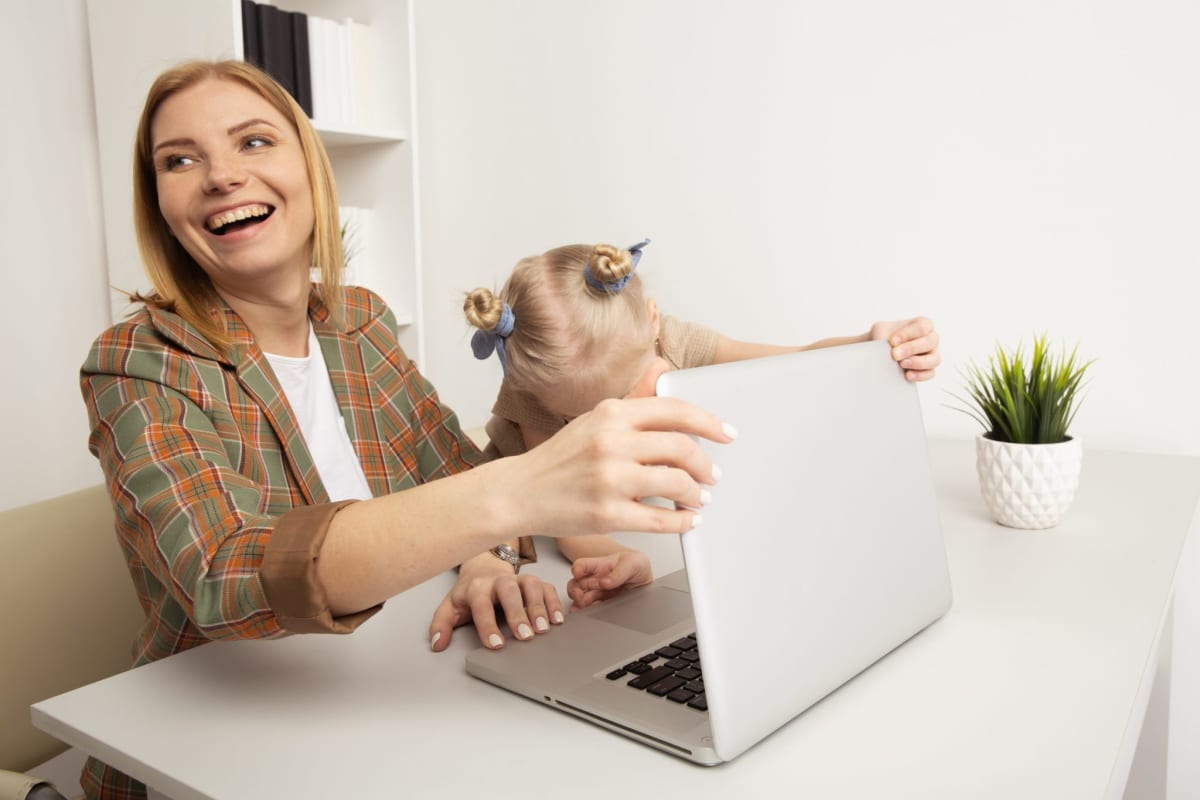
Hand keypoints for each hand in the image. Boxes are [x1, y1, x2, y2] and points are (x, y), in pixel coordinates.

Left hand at [428, 552, 563, 651]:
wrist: (484, 569)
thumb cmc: (469, 594)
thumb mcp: (450, 607)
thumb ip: (441, 626)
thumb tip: (438, 644)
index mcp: (476, 588)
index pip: (481, 605)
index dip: (488, 625)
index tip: (496, 644)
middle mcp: (499, 581)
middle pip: (509, 591)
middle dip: (518, 613)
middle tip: (525, 636)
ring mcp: (518, 579)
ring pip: (531, 586)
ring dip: (539, 607)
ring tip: (544, 629)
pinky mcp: (534, 581)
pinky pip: (547, 587)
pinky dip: (554, 602)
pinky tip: (557, 620)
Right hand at [514, 396, 734, 537]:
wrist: (518, 492)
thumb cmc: (559, 459)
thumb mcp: (594, 422)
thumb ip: (633, 417)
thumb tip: (683, 423)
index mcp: (612, 413)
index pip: (675, 411)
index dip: (709, 423)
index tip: (726, 433)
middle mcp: (611, 441)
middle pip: (682, 447)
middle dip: (705, 464)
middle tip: (713, 474)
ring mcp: (609, 479)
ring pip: (676, 482)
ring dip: (696, 493)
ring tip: (699, 499)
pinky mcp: (607, 514)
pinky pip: (660, 519)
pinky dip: (682, 521)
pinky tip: (687, 521)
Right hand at [567, 550, 653, 610]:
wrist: (645, 579)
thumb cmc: (635, 565)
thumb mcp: (632, 563)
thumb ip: (619, 572)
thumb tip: (605, 582)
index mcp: (600, 565)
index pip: (583, 564)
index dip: (577, 568)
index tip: (577, 573)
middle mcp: (595, 579)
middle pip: (576, 584)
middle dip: (574, 591)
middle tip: (580, 596)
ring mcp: (598, 592)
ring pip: (580, 599)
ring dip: (579, 604)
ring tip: (583, 608)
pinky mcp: (603, 604)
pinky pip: (591, 609)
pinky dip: (587, 613)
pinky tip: (588, 615)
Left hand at [869, 317, 940, 381]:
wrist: (879, 351)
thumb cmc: (885, 336)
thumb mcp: (880, 330)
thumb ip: (883, 335)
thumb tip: (887, 349)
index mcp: (923, 324)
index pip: (922, 327)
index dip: (907, 334)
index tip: (892, 341)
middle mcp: (931, 339)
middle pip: (930, 342)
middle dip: (911, 349)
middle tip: (895, 354)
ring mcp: (932, 355)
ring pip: (934, 360)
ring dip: (917, 363)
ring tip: (901, 364)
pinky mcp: (928, 370)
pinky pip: (930, 373)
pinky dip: (919, 375)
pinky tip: (907, 375)